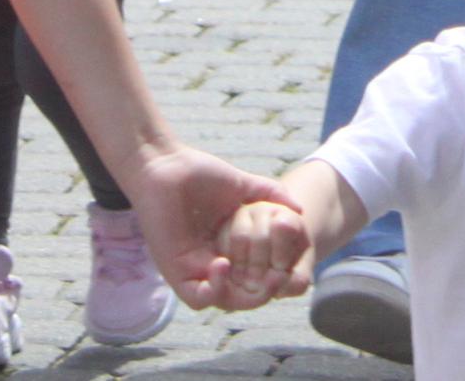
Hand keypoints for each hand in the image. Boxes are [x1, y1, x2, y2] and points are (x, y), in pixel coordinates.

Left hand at [120, 145, 303, 307]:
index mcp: (227, 247)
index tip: (285, 264)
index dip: (272, 275)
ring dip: (242, 297)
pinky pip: (196, 297)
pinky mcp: (175, 270)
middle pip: (241, 294)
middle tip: (277, 278)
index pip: (253, 275)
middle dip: (262, 292)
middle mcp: (210, 262)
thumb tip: (300, 209)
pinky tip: (223, 265)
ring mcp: (193, 269)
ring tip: (257, 278)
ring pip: (221, 301)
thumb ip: (271, 195)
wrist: (164, 164)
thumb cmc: (198, 173)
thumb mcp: (243, 186)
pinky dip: (214, 290)